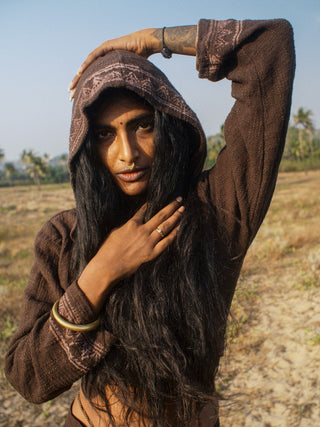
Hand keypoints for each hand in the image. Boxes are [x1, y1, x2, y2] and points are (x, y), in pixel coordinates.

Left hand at [68, 28, 160, 99]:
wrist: (144, 44)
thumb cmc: (140, 61)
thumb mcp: (127, 76)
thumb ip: (123, 84)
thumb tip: (125, 102)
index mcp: (106, 67)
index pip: (93, 79)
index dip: (86, 88)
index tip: (78, 100)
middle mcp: (102, 59)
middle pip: (87, 74)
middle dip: (78, 85)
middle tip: (70, 97)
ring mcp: (103, 52)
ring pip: (87, 66)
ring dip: (78, 77)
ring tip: (71, 87)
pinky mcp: (106, 47)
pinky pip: (93, 56)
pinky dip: (86, 64)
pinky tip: (79, 72)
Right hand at [78, 198, 183, 313]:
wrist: (107, 266)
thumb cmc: (107, 250)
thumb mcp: (115, 232)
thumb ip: (126, 226)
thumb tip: (133, 223)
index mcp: (132, 224)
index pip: (144, 210)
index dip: (151, 204)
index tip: (159, 199)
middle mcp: (142, 231)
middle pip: (161, 215)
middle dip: (171, 206)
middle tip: (179, 199)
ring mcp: (148, 242)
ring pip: (166, 226)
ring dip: (176, 217)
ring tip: (182, 210)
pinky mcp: (151, 253)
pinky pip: (166, 242)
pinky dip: (173, 234)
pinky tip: (179, 228)